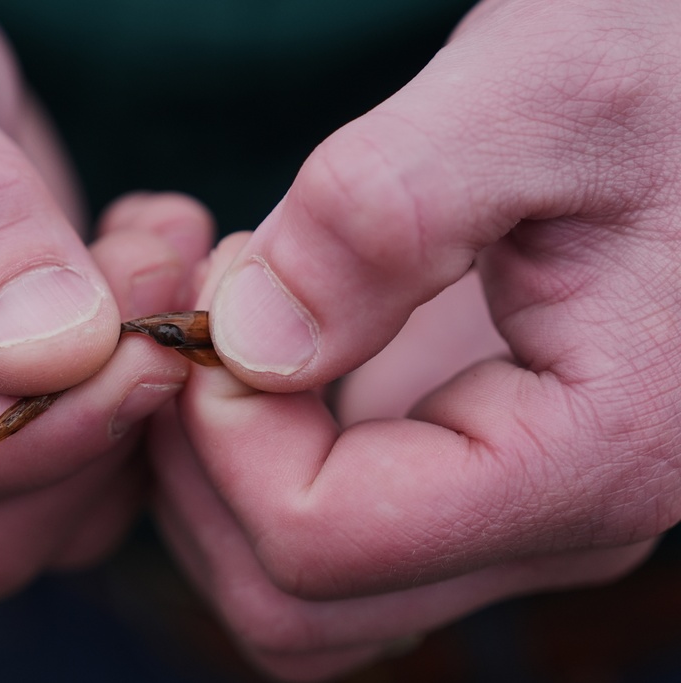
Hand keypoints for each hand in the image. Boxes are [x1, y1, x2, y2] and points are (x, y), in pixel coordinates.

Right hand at [0, 0, 214, 596]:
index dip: (33, 431)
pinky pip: (74, 472)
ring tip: (157, 254)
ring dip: (130, 408)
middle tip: (163, 275)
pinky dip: (134, 394)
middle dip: (93, 422)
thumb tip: (60, 352)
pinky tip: (144, 274)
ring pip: (41, 517)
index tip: (148, 353)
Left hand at [160, 0, 680, 676]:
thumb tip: (254, 342)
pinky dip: (245, 468)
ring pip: (296, 594)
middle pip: (294, 601)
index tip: (222, 293)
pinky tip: (257, 349)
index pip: (324, 538)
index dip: (225, 428)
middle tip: (208, 314)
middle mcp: (553, 523)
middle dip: (203, 463)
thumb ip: (389, 216)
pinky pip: (320, 538)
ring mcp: (510, 513)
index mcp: (591, 455)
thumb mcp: (537, 93)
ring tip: (232, 326)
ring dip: (215, 474)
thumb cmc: (659, 70)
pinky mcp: (472, 480)